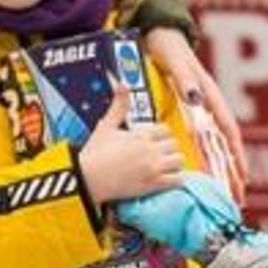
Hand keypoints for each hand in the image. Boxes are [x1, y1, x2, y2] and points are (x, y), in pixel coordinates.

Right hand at [78, 89, 184, 207]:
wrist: (88, 178)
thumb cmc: (94, 153)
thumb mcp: (106, 125)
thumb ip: (119, 105)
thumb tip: (122, 83)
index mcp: (141, 135)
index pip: (165, 130)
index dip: (161, 134)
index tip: (154, 140)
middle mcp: (150, 150)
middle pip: (174, 144)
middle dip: (168, 148)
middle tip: (159, 153)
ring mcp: (153, 168)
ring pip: (179, 160)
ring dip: (174, 162)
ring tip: (164, 165)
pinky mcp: (153, 184)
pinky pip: (177, 180)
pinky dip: (175, 179)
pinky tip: (167, 178)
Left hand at [143, 31, 247, 202]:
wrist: (160, 38)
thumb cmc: (170, 49)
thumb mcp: (177, 63)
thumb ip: (185, 80)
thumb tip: (195, 99)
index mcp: (210, 97)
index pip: (228, 131)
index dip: (236, 155)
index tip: (243, 176)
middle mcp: (209, 108)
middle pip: (225, 146)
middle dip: (233, 173)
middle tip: (238, 198)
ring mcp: (201, 112)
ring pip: (214, 147)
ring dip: (222, 171)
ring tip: (227, 195)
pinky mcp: (189, 114)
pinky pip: (200, 141)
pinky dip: (205, 160)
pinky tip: (206, 175)